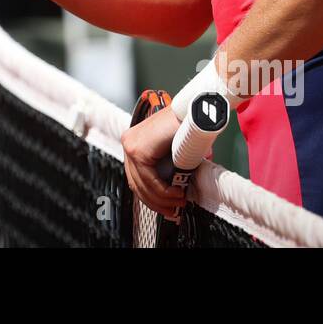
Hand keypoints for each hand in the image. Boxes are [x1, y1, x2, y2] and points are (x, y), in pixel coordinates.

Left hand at [121, 105, 188, 219]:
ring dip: (162, 199)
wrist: (193, 112)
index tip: (166, 208)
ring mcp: (131, 145)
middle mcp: (129, 142)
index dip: (151, 197)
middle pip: (137, 183)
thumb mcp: (173, 153)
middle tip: (173, 211)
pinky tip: (176, 194)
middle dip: (156, 202)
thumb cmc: (187, 128)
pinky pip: (149, 179)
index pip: (137, 177)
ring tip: (179, 202)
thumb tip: (170, 192)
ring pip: (142, 184)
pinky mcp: (138, 149)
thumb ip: (167, 170)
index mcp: (135, 142)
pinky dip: (163, 191)